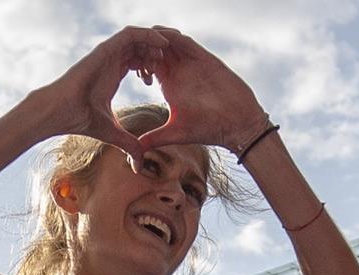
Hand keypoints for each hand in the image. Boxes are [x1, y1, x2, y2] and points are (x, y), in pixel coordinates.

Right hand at [34, 27, 170, 160]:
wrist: (60, 111)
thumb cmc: (80, 121)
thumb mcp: (113, 133)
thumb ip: (128, 145)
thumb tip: (139, 167)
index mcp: (113, 75)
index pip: (137, 62)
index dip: (151, 67)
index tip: (157, 80)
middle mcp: (111, 62)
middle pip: (140, 48)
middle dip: (155, 54)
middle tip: (166, 65)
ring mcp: (109, 53)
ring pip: (138, 38)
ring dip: (154, 42)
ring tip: (166, 52)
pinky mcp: (106, 48)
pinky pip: (132, 34)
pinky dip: (148, 35)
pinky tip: (161, 44)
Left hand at [133, 29, 266, 153]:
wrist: (237, 125)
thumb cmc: (208, 129)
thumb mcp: (175, 133)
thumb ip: (153, 138)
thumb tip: (131, 153)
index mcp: (170, 84)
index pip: (148, 64)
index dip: (135, 61)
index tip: (121, 65)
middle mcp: (180, 71)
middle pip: (156, 49)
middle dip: (142, 46)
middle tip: (129, 50)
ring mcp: (193, 63)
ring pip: (169, 42)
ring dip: (154, 39)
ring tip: (141, 40)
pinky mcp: (206, 60)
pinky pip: (186, 43)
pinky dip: (173, 38)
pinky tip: (160, 36)